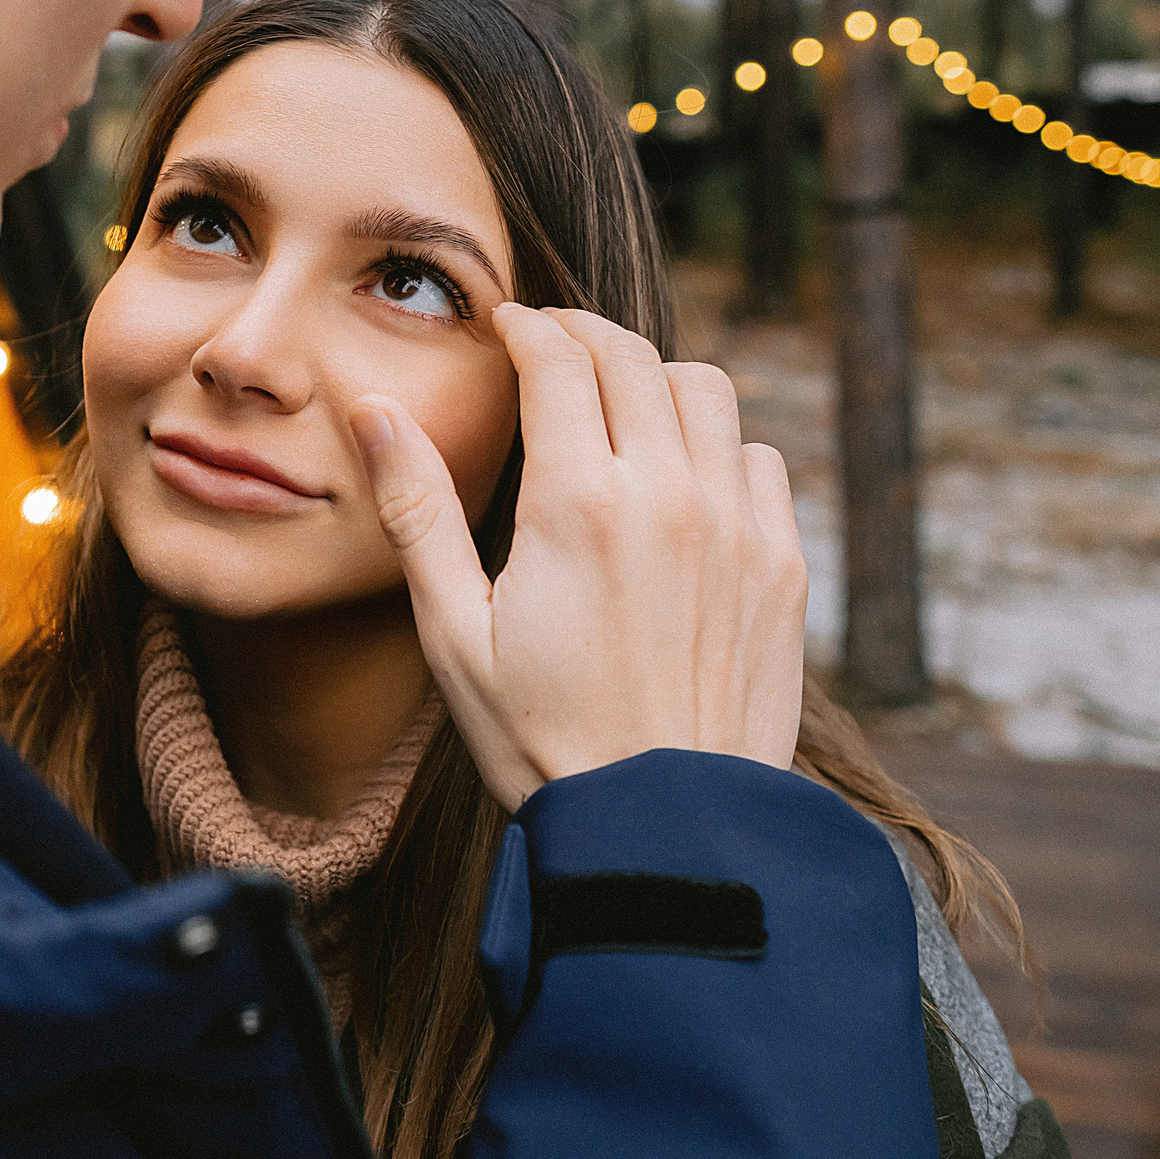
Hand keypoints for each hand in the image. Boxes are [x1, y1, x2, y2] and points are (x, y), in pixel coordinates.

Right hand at [348, 305, 806, 811]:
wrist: (663, 832)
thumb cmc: (541, 741)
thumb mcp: (454, 635)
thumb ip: (418, 511)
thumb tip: (377, 414)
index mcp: (577, 505)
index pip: (559, 358)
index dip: (527, 326)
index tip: (508, 327)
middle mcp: (668, 496)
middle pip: (633, 355)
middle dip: (585, 333)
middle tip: (551, 346)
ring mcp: (737, 527)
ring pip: (707, 391)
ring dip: (655, 380)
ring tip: (616, 407)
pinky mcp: (782, 566)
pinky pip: (760, 459)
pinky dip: (718, 445)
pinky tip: (681, 480)